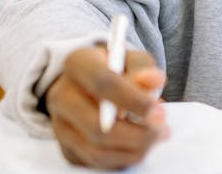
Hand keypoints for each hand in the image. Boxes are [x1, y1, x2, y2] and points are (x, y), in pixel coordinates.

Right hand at [45, 46, 168, 169]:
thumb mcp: (131, 59)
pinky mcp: (66, 148)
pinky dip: (124, 158)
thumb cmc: (116, 68)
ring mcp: (60, 126)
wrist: (92, 83)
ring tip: (157, 136)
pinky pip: (95, 163)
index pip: (103, 84)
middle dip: (136, 133)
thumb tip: (154, 80)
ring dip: (133, 149)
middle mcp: (61, 96)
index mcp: (77, 64)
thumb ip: (143, 68)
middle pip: (96, 126)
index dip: (133, 100)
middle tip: (161, 127)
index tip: (158, 111)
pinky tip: (141, 145)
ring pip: (96, 150)